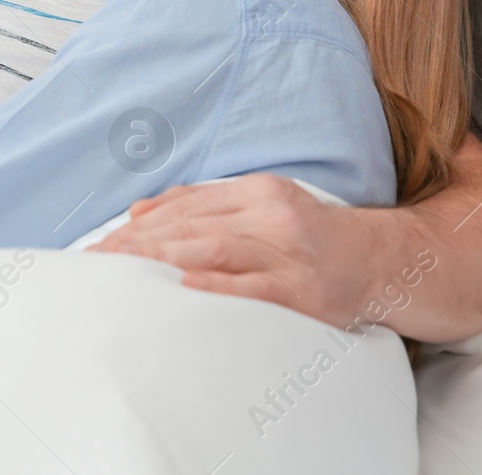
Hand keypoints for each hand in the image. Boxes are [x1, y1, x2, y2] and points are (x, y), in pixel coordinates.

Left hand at [90, 174, 383, 329]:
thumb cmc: (312, 240)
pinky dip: (218, 286)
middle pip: (192, 226)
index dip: (140, 225)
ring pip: (215, 249)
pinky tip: (185, 288)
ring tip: (123, 273)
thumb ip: (203, 205)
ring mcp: (289, 251)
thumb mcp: (262, 208)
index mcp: (257, 192)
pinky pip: (255, 287)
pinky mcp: (305, 290)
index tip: (102, 245)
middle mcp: (271, 215)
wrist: (384, 262)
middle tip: (98, 263)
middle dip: (138, 244)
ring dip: (162, 261)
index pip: (186, 205)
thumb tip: (138, 210)